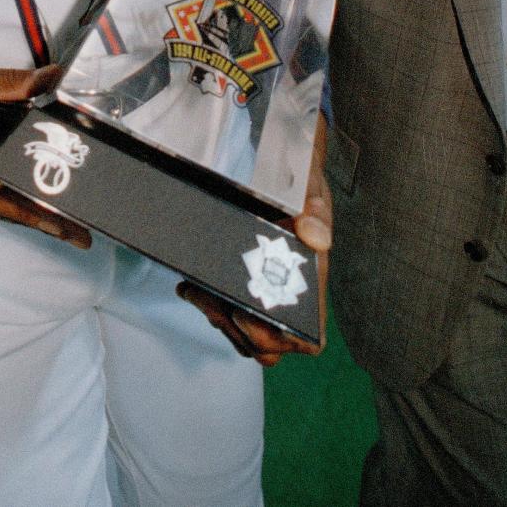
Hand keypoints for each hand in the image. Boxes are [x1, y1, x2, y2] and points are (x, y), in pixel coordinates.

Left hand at [176, 114, 330, 366]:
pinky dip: (209, 305)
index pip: (307, 336)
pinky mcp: (245, 284)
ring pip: (244, 333)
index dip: (278, 338)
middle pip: (267, 343)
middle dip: (233, 327)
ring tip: (194, 290)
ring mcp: (267, 292)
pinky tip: (191, 286)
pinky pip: (229, 314)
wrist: (283, 163)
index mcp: (312, 281)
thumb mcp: (311, 188)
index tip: (244, 316)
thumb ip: (315, 210)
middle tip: (205, 296)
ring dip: (217, 316)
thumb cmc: (302, 181)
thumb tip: (313, 236)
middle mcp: (291, 293)